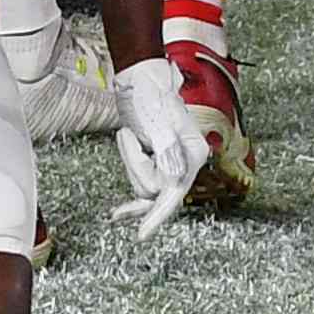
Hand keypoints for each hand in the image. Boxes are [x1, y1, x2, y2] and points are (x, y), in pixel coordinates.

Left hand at [108, 53, 209, 233]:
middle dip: (136, 167)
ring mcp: (169, 164)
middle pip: (155, 190)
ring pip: (143, 186)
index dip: (159, 215)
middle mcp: (184, 163)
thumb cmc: (150, 96)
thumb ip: (168, 153)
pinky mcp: (154, 162)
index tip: (141, 235)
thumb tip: (174, 179)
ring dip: (130, 160)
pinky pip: (140, 184)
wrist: (139, 78)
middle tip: (130, 136)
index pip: (175, 192)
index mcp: (192, 154)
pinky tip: (120, 194)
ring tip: (130, 132)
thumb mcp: (158, 123)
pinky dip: (129, 171)